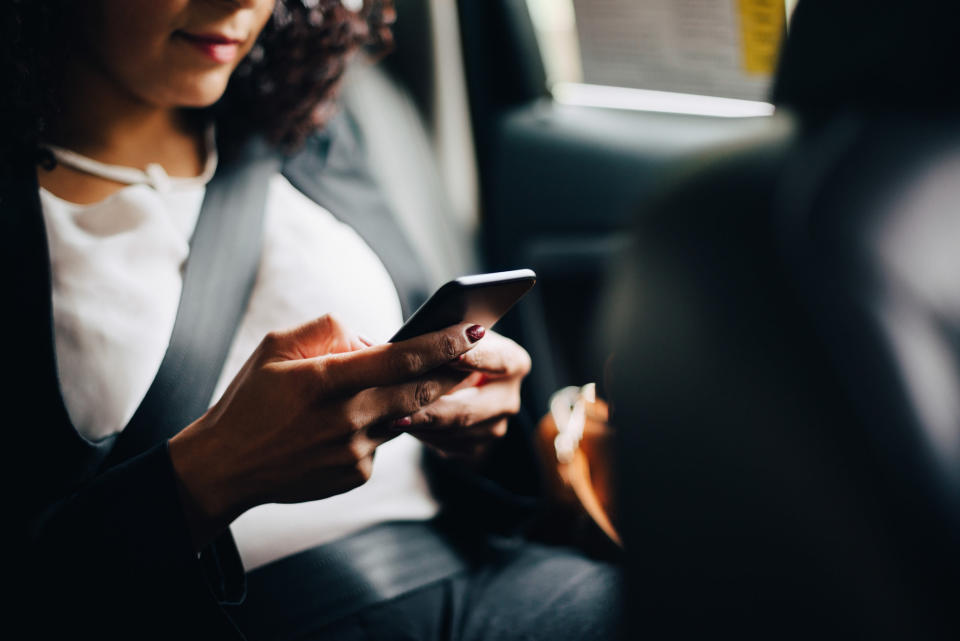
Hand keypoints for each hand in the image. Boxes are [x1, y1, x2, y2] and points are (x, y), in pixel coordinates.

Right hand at [168, 314, 482, 547]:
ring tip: (431, 376)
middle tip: (475, 353)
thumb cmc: (251, 399)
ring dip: (418, 395)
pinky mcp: (356, 474)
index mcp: (325, 380)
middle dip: (452, 370)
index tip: (473, 328)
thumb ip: (329, 330)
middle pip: (419, 389)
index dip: (443, 342)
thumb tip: (375, 340)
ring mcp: (353, 451)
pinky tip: (358, 420)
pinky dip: (380, 424)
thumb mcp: (276, 347)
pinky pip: (383, 441)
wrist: (226, 467)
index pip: (400, 357)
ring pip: (404, 414)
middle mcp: (345, 418)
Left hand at [398, 329, 530, 460]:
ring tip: (388, 418)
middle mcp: (509, 398)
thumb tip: (386, 342)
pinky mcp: (476, 448)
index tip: (450, 355)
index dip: (475, 358)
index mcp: (514, 362)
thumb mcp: (455, 336)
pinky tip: (397, 425)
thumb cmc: (455, 350)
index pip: (497, 360)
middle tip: (399, 410)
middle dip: (432, 409)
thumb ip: (440, 337)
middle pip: (469, 408)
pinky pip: (444, 445)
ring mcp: (495, 427)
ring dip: (419, 425)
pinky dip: (419, 435)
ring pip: (452, 432)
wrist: (462, 381)